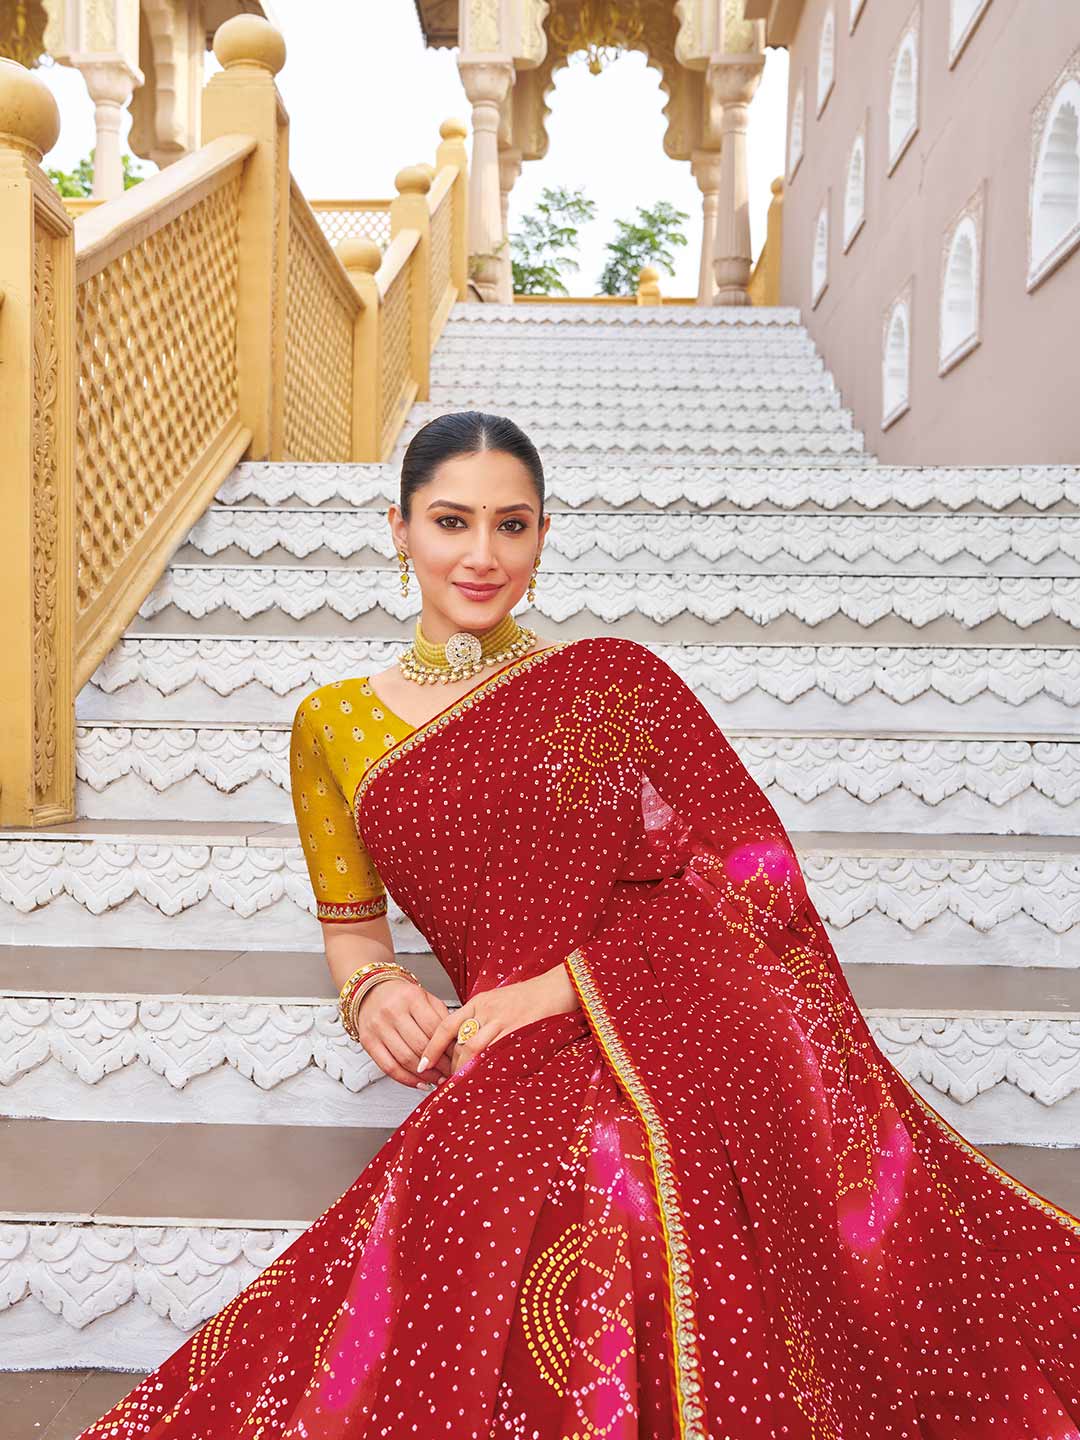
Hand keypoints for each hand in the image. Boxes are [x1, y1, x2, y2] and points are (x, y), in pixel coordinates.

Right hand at [352, 979, 454, 1089]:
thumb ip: (441, 1017)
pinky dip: (406, 1079)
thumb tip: (458, 1042)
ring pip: (405, 1059)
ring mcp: (378, 1027)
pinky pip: (389, 1067)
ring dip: (425, 1075)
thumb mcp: (425, 997)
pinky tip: (419, 1082)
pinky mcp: (368, 1041)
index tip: (458, 1058)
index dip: (449, 1047)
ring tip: (438, 1079)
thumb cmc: (402, 996)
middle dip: (439, 1064)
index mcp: (411, 997)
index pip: (434, 1028)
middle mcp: (392, 1011)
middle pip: (420, 1046)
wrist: (371, 990)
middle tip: (451, 1073)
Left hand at [416, 965, 578, 1078]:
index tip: (423, 1064)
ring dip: (465, 1070)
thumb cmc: (529, 998)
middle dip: (451, 1066)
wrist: (557, 988)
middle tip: (447, 1084)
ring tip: (462, 1086)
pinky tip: (484, 1080)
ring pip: (473, 1049)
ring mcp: (503, 1020)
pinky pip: (496, 1053)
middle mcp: (486, 1010)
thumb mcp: (498, 1002)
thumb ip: (481, 1021)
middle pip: (459, 1043)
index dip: (432, 1047)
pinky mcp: (519, 1030)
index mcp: (478, 1002)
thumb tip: (465, 1048)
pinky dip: (486, 1069)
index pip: (446, 1026)